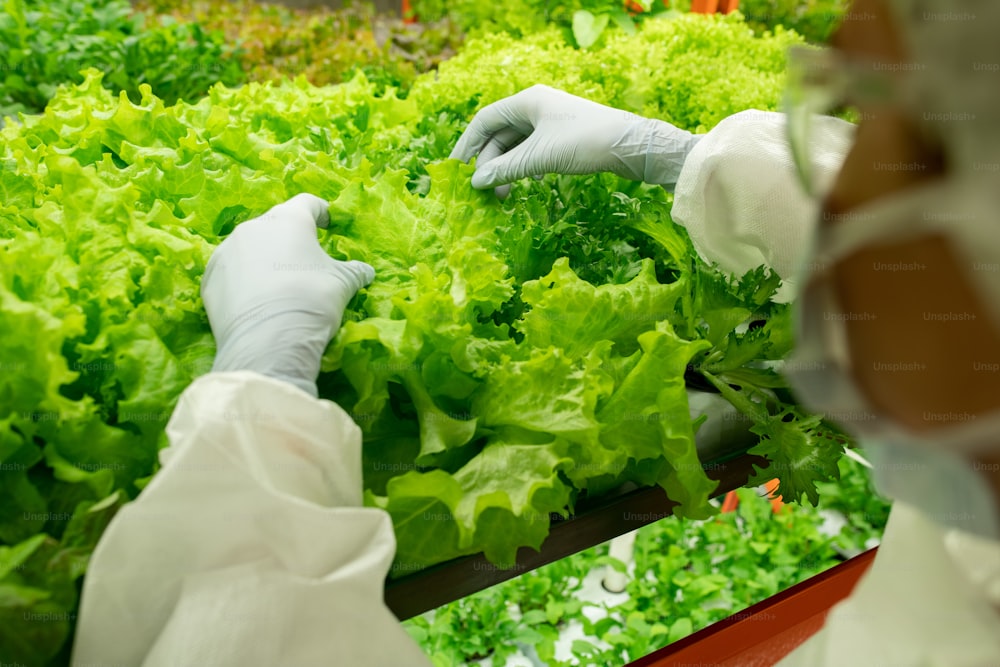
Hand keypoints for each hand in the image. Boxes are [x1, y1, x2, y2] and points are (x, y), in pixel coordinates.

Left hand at [201, 193, 373, 396]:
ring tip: (276, 284)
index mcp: (288, 220)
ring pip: (249, 247)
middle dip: (289, 239)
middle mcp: (254, 227)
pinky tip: (255, 300)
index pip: (307, 203)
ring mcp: (227, 251)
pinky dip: (243, 280)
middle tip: (303, 261)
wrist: (268, 339)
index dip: (320, 212)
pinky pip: (231, 271)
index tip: (327, 223)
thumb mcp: (343, 284)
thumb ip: (355, 271)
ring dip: (264, 258)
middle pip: (275, 225)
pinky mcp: (210, 277)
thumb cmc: (312, 299)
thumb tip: (366, 271)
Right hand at [450, 84, 700, 196]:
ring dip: (506, 169)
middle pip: (499, 135)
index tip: (455, 170)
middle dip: (488, 163)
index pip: (484, 120)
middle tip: (483, 191)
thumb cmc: (585, 142)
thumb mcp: (541, 157)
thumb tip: (477, 182)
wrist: (632, 145)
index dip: (467, 145)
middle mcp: (536, 106)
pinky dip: (524, 168)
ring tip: (503, 195)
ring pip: (516, 145)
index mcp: (528, 101)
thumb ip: (506, 169)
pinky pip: (532, 151)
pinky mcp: (563, 137)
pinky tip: (529, 184)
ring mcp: (550, 121)